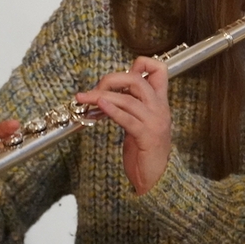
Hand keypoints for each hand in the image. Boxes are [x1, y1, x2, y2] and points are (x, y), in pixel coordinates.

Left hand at [75, 56, 170, 194]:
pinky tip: (99, 106)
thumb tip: (112, 91)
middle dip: (111, 79)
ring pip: (128, 99)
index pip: (158, 70)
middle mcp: (159, 108)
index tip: (118, 76)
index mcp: (160, 102)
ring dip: (102, 96)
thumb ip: (133, 105)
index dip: (140, 64)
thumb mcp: (141, 122)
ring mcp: (154, 122)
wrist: (158, 179)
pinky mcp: (146, 137)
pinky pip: (127, 119)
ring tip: (84, 98)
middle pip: (137, 80)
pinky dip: (112, 110)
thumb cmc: (146, 151)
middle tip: (94, 89)